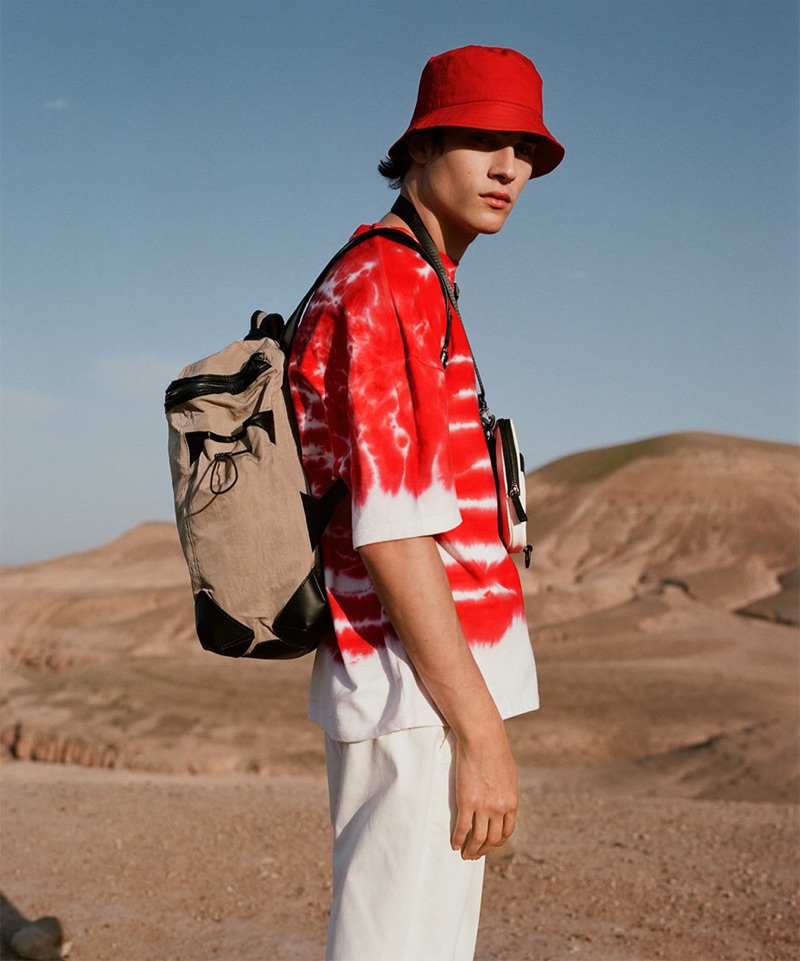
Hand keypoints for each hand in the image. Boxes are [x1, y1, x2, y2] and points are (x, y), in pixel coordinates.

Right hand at [451, 726, 518, 859]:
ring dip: (471, 850)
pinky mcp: (467, 802)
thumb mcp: (508, 773)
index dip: (497, 842)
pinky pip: (462, 828)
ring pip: (477, 838)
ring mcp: (483, 807)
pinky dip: (458, 839)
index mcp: (511, 802)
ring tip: (465, 854)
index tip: (490, 845)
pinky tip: (454, 843)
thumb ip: (505, 790)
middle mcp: (499, 809)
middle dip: (483, 850)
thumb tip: (502, 797)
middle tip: (475, 855)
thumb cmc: (495, 750)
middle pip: (492, 839)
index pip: (506, 832)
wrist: (483, 739)